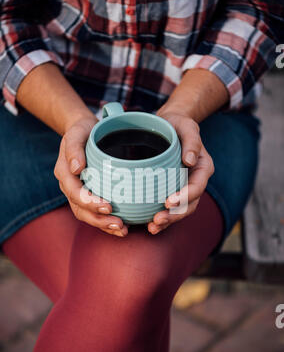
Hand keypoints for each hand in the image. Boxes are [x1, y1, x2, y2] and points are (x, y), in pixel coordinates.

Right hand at [54, 116, 128, 236]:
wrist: (86, 132)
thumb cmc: (83, 131)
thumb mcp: (77, 132)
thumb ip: (73, 148)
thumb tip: (76, 168)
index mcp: (64, 173)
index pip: (74, 192)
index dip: (90, 202)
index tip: (108, 206)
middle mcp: (69, 187)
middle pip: (80, 210)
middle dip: (99, 220)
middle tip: (119, 224)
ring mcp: (78, 193)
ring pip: (87, 215)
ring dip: (104, 225)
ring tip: (123, 230)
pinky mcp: (89, 196)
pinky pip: (95, 213)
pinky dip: (107, 222)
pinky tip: (123, 227)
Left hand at [147, 107, 214, 234]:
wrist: (166, 125)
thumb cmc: (177, 124)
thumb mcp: (186, 125)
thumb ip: (192, 140)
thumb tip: (190, 160)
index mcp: (202, 167)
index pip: (197, 186)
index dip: (184, 197)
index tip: (168, 202)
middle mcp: (195, 180)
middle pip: (189, 204)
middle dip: (174, 215)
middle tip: (157, 220)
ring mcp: (183, 187)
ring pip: (180, 210)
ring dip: (167, 221)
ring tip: (152, 227)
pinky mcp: (170, 190)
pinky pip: (169, 208)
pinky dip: (161, 218)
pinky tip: (148, 224)